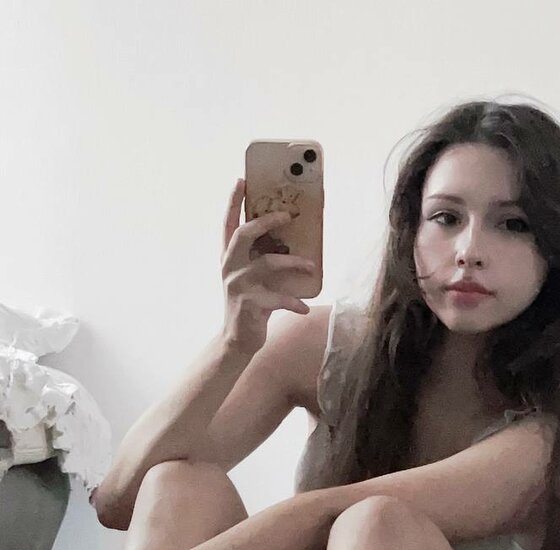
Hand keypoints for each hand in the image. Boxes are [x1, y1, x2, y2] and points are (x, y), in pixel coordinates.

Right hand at [220, 177, 313, 356]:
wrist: (236, 341)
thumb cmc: (250, 306)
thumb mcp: (252, 279)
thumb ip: (261, 260)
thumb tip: (292, 243)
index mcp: (228, 258)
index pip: (228, 224)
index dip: (233, 202)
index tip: (241, 180)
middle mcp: (229, 268)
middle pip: (245, 234)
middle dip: (267, 221)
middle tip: (288, 215)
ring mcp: (238, 286)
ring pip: (269, 263)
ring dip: (295, 263)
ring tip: (312, 267)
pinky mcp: (250, 304)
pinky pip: (279, 298)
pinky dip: (295, 303)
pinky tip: (305, 309)